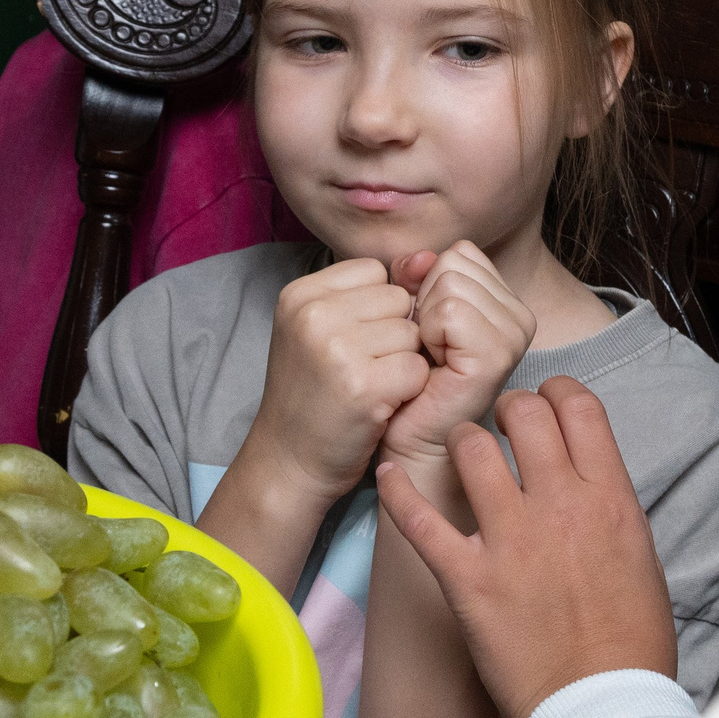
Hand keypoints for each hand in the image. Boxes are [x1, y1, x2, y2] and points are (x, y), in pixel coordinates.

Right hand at [240, 259, 431, 510]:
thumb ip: (375, 290)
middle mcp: (313, 314)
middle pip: (398, 300)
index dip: (378, 309)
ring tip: (369, 386)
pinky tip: (379, 405)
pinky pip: (418, 369)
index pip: (376, 272)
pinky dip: (408, 391)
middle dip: (394, 335)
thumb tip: (429, 256)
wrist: (289, 460)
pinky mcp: (363, 387)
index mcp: (300, 293)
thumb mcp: (327, 329)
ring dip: (403, 363)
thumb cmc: (314, 392)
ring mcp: (336, 350)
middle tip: (361, 368)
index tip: (353, 342)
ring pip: (413, 334)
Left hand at [377, 377, 676, 717]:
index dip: (557, 393)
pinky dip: (397, 493)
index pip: (580, 407)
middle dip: (507, 408)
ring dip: (462, 441)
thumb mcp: (643, 560)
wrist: (600, 707)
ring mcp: (509, 540)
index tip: (545, 401)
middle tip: (500, 423)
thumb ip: (611, 512)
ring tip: (459, 451)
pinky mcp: (467, 579)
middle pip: (523, 413)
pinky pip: (418, 520)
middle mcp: (559, 506)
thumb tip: (590, 486)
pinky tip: (386, 476)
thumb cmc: (631, 645)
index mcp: (610, 499)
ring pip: (471, 449)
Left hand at [380, 243, 535, 482]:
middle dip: (425, 300)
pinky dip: (427, 334)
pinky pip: (449, 310)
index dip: (428, 285)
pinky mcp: (497, 355)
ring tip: (432, 356)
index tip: (430, 330)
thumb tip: (419, 255)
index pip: (459, 252)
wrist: (410, 435)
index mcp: (508, 301)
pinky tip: (434, 364)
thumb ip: (415, 273)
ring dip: (424, 320)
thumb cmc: (411, 376)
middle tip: (429, 346)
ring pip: (450, 282)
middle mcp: (521, 315)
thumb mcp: (412, 310)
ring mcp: (514, 335)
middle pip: (453, 262)